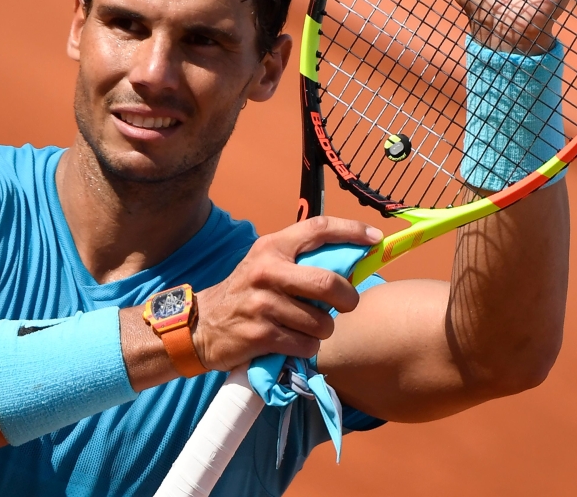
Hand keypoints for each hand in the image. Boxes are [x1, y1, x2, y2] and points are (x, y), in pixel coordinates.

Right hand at [193, 217, 381, 371]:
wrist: (201, 325)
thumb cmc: (245, 293)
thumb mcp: (266, 265)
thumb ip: (300, 260)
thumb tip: (351, 264)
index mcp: (272, 247)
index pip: (318, 229)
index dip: (351, 232)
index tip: (375, 238)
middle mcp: (267, 271)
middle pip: (328, 282)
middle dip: (348, 298)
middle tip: (347, 305)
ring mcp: (263, 304)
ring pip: (321, 322)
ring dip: (322, 330)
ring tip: (304, 328)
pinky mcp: (261, 335)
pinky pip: (306, 345)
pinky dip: (306, 347)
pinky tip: (290, 342)